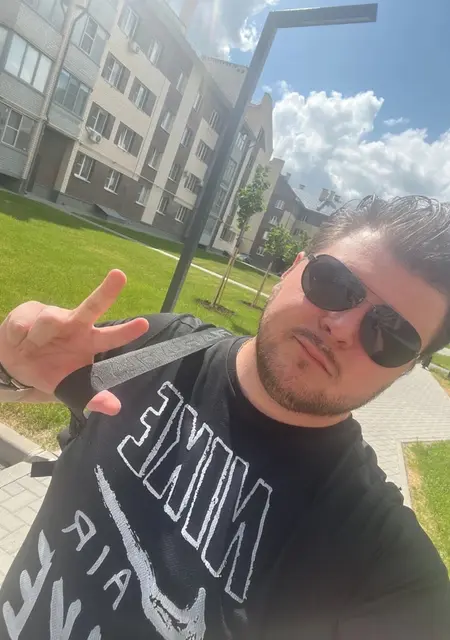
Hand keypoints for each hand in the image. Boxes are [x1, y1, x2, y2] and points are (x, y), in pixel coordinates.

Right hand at [0, 270, 148, 414]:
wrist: (12, 366)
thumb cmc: (50, 372)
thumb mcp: (70, 388)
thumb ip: (92, 397)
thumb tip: (115, 408)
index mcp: (89, 342)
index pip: (112, 337)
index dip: (127, 331)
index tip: (145, 324)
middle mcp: (75, 324)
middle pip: (93, 306)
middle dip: (107, 291)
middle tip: (120, 276)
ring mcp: (53, 315)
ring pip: (49, 320)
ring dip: (37, 338)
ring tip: (30, 347)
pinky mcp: (29, 310)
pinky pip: (23, 324)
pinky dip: (17, 338)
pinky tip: (17, 341)